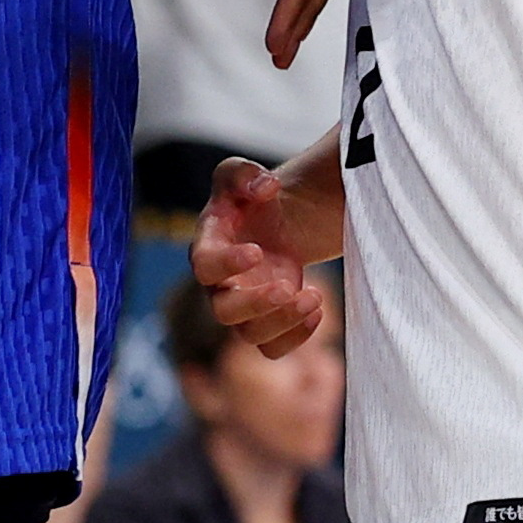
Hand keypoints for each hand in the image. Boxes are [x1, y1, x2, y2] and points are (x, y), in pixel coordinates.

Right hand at [193, 156, 334, 358]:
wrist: (273, 223)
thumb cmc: (250, 199)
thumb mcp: (243, 175)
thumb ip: (245, 174)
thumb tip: (266, 187)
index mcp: (208, 248)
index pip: (205, 266)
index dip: (227, 264)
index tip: (257, 252)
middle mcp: (219, 286)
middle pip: (224, 312)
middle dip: (256, 304)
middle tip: (287, 286)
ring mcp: (242, 308)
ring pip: (251, 336)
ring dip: (283, 321)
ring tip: (314, 296)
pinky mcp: (265, 322)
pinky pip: (274, 348)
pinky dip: (296, 337)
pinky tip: (317, 310)